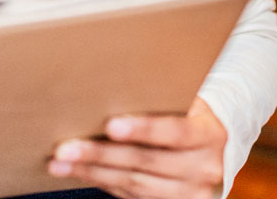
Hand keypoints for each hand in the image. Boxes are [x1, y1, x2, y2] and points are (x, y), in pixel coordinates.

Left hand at [47, 97, 225, 198]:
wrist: (216, 148)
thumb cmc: (192, 114)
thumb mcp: (189, 102)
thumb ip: (162, 99)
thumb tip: (109, 87)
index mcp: (209, 135)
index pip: (175, 132)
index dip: (143, 129)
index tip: (110, 124)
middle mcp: (204, 169)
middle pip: (146, 162)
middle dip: (101, 154)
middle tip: (65, 146)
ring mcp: (190, 193)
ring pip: (134, 184)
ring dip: (92, 172)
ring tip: (60, 162)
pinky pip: (131, 195)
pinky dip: (102, 182)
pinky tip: (79, 171)